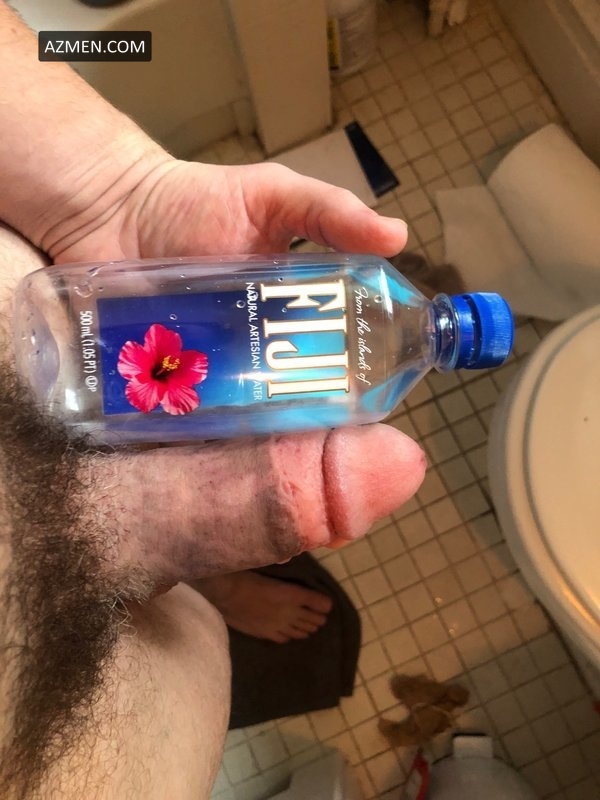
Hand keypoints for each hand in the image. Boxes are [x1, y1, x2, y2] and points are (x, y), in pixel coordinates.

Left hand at [40, 157, 424, 584]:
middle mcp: (254, 352)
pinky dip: (197, 435)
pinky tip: (209, 450)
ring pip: (242, 421)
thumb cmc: (195, 200)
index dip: (355, 384)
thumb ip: (328, 213)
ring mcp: (208, 373)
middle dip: (303, 420)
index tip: (366, 405)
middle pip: (289, 401)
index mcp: (289, 316)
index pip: (335, 359)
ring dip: (254, 437)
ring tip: (262, 450)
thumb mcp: (272, 197)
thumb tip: (397, 237)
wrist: (109, 210)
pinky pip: (188, 421)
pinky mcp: (164, 385)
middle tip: (311, 437)